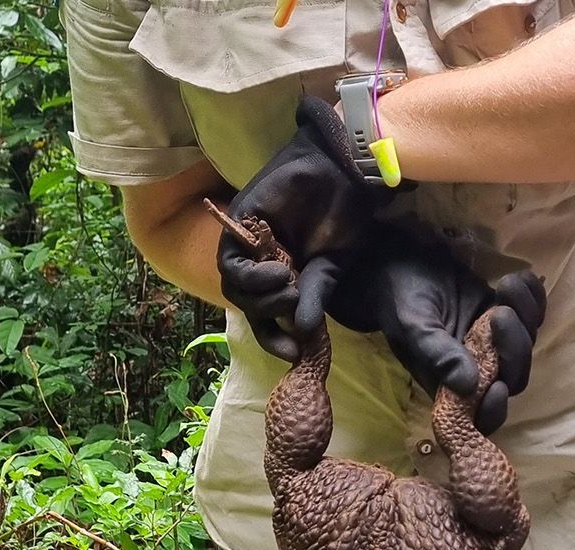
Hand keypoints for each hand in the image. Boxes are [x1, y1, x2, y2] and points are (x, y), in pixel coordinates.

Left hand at [218, 96, 393, 360]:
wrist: (341, 171)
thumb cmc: (344, 214)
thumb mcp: (332, 265)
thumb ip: (315, 296)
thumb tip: (303, 332)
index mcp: (284, 273)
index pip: (267, 315)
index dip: (274, 338)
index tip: (292, 353)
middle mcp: (262, 262)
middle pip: (247, 304)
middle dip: (269, 314)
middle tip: (295, 302)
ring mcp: (248, 244)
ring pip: (235, 288)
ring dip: (261, 297)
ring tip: (288, 284)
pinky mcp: (239, 225)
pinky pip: (231, 264)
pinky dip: (251, 276)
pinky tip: (277, 271)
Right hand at [293, 227, 546, 434]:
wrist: (403, 262)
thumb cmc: (401, 298)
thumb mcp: (413, 326)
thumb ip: (438, 355)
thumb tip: (469, 386)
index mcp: (451, 384)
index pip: (481, 415)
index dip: (495, 409)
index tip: (498, 386)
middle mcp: (477, 368)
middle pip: (515, 376)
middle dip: (515, 348)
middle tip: (499, 313)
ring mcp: (495, 342)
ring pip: (527, 343)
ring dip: (526, 316)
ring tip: (504, 286)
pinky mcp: (506, 314)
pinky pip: (534, 314)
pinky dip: (533, 297)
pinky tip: (516, 278)